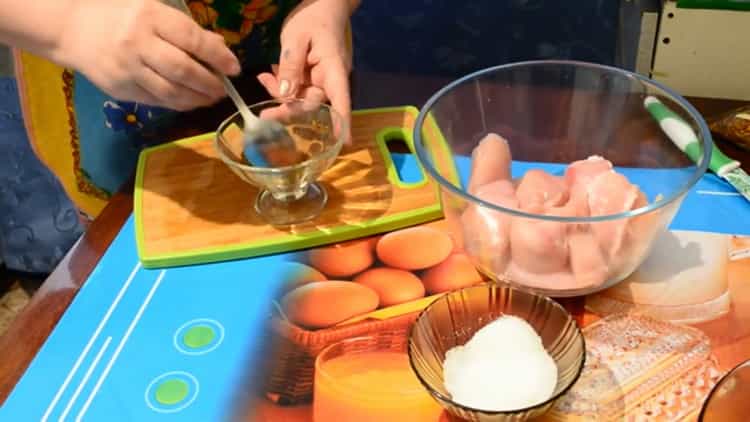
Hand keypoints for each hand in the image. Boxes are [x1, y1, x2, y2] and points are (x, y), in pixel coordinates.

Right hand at [55, 0, 240, 110]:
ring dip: (197, 99)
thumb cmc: (121, 15)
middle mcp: (137, 44)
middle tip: (224, 88)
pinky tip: (191, 101)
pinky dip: (179, 104)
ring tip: (212, 98)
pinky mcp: (121, 90)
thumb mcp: (153, 9)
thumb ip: (186, 28)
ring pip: (171, 92)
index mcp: (149, 17)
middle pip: (183, 70)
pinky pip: (157, 101)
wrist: (73, 29)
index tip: (234, 67)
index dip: (217, 56)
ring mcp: (128, 69)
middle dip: (210, 83)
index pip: (191, 39)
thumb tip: (219, 48)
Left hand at [257, 0, 354, 130]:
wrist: (322, 6)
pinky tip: (269, 76)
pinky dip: (282, 86)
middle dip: (288, 109)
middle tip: (264, 114)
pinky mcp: (310, 79)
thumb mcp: (296, 39)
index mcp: (334, 70)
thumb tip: (286, 95)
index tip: (342, 143)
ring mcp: (320, 81)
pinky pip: (296, 90)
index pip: (341, 100)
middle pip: (313, 105)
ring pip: (300, 99)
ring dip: (281, 94)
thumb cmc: (314, 19)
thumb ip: (291, 66)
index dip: (342, 122)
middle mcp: (330, 80)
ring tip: (265, 78)